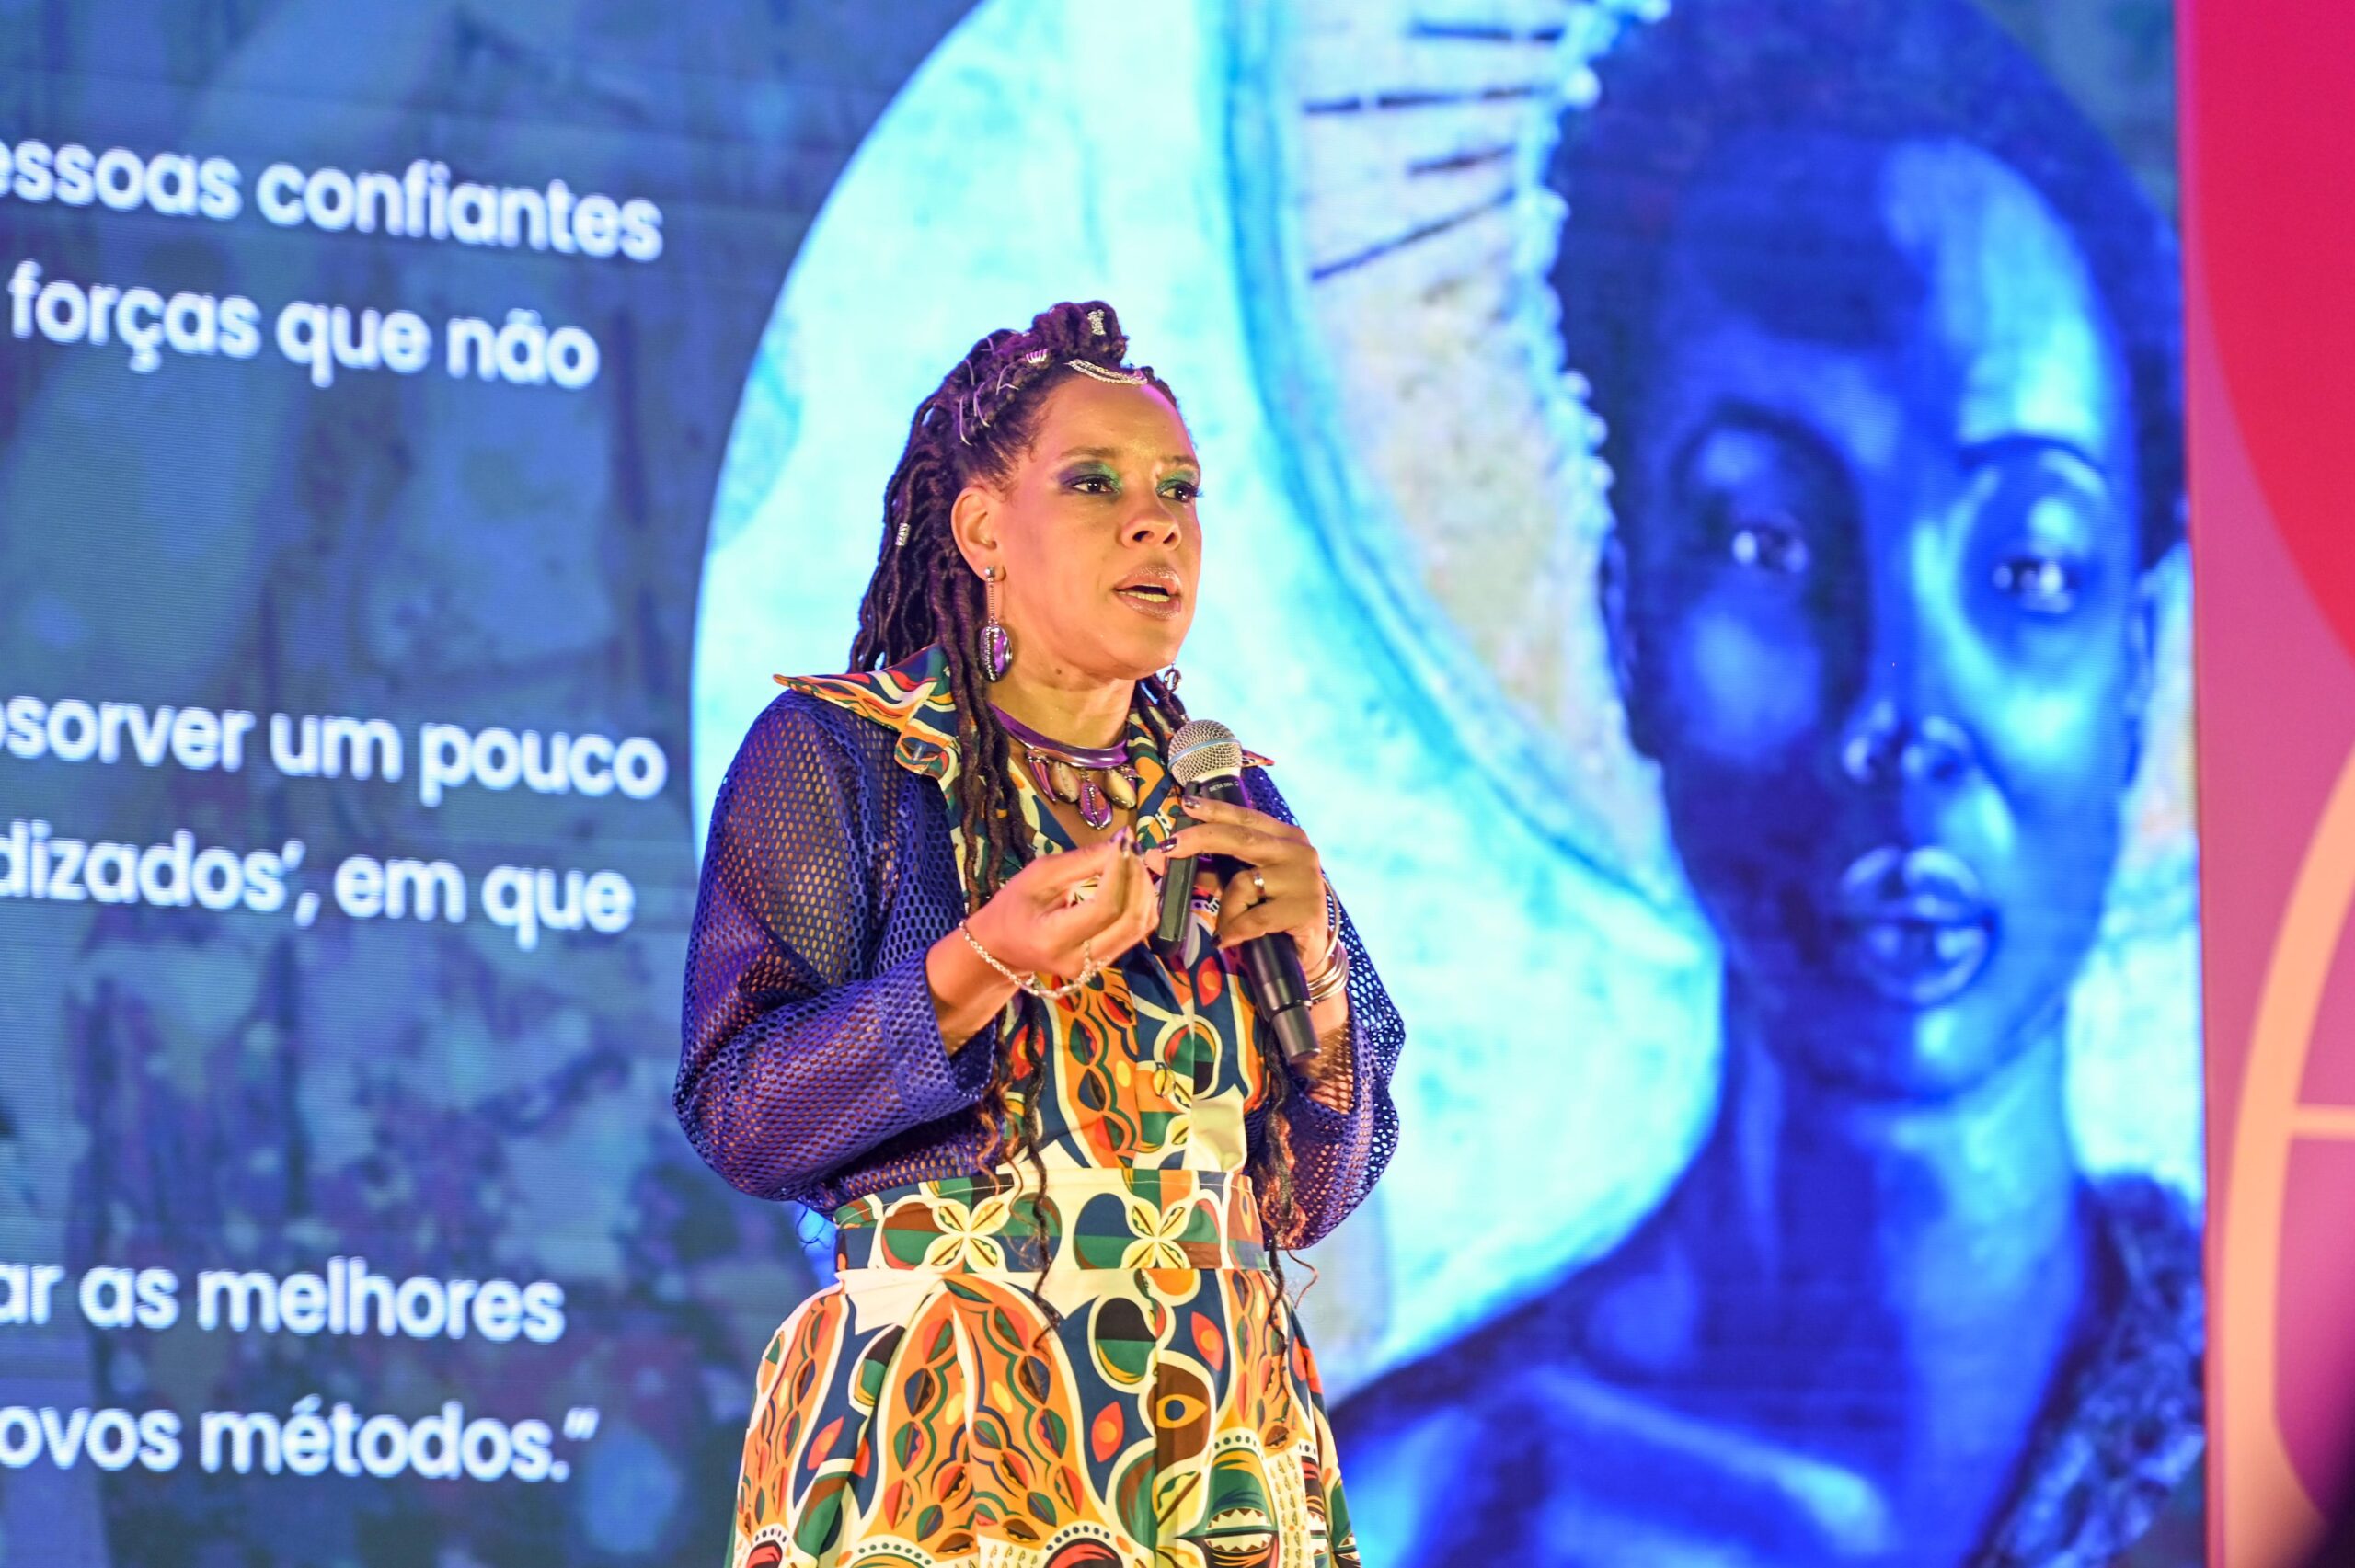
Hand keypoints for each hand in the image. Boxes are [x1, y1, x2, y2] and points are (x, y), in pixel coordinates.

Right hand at [964, 826, 1159, 979]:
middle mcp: (1079, 961)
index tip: (1123, 842)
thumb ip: (1083, 860)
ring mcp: (1096, 966)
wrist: (1004, 947)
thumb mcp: (1040, 875)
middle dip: (1138, 879)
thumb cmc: (1013, 906)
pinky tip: (1132, 881)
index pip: (1104, 907)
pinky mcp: (1107, 961)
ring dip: (1145, 889)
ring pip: (1141, 926)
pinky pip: (1137, 931)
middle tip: (1131, 849)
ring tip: (1132, 862)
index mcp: (1053, 939)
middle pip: (1131, 920)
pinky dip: (1142, 902)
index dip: (1120, 872)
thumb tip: (1122, 842)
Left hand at [1164, 795, 1333, 958]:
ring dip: (1226, 910)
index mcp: (1285, 837)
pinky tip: (1229, 938)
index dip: (1215, 811)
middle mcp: (1298, 851)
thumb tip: (1162, 857)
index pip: (1245, 818)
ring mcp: (1305, 879)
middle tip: (1168, 848)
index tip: (1187, 804)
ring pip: (1244, 883)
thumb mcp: (1243, 885)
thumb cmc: (1274, 910)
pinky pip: (1254, 918)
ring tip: (1227, 928)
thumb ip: (1211, 870)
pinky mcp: (1306, 909)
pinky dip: (1235, 929)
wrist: (1312, 948)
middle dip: (1201, 839)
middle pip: (1242, 838)